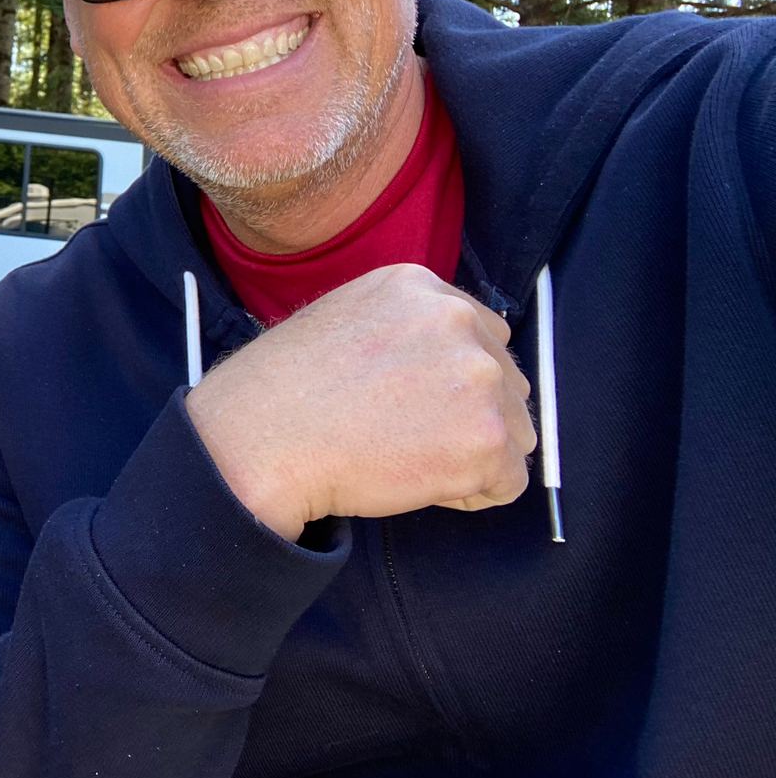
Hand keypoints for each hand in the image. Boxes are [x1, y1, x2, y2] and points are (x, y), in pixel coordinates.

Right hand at [184, 263, 536, 540]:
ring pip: (515, 431)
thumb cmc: (284, 390)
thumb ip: (405, 327)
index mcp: (420, 285)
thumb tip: (445, 362)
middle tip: (403, 433)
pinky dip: (470, 492)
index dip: (451, 378)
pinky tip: (416, 479)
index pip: (482, 334)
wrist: (262, 439)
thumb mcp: (344, 317)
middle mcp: (458, 320)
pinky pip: (508, 482)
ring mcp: (478, 376)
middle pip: (507, 380)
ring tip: (406, 455)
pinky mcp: (488, 438)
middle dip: (469, 414)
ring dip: (473, 452)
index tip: (413, 401)